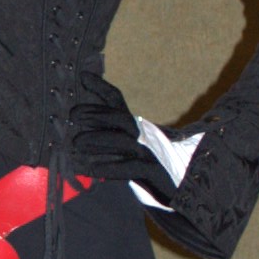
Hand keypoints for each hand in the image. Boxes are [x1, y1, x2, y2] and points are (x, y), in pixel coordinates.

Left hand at [67, 80, 174, 197]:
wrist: (186, 181)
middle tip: (73, 115)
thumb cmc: (149, 163)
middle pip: (120, 118)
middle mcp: (144, 135)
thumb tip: (81, 132)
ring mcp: (149, 153)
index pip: (118, 100)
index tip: (83, 76)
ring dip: (98, 140)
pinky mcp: (152, 173)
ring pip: (123, 141)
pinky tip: (89, 170)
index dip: (101, 87)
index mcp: (136, 124)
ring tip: (76, 143)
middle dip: (96, 114)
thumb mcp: (130, 145)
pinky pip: (128, 168)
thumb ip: (110, 136)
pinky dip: (107, 168)